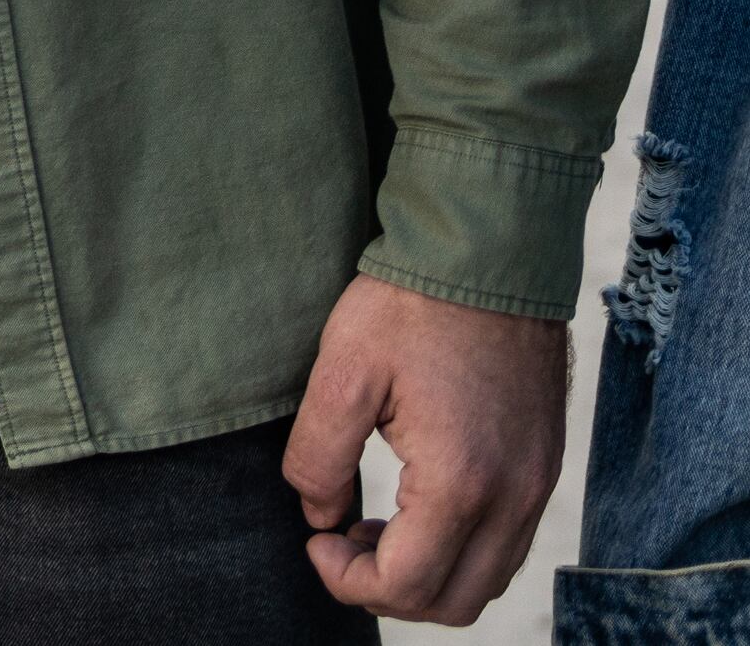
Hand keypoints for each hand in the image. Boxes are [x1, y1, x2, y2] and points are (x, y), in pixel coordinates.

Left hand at [283, 273, 564, 623]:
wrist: (489, 257)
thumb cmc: (410, 307)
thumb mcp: (340, 374)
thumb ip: (319, 457)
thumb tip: (318, 517)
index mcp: (460, 482)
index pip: (408, 584)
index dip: (348, 579)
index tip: (314, 540)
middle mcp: (514, 498)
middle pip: (454, 601)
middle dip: (386, 591)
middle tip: (338, 542)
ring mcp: (538, 486)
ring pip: (485, 580)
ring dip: (425, 575)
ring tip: (370, 525)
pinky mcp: (544, 468)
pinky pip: (506, 544)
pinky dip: (459, 550)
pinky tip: (412, 507)